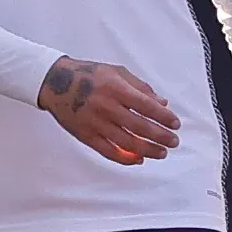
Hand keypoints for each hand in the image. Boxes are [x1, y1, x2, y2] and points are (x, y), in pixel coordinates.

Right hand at [35, 57, 178, 163]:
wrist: (55, 82)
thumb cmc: (89, 75)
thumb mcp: (116, 72)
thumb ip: (140, 87)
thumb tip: (162, 104)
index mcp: (116, 88)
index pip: (147, 106)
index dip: (164, 117)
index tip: (176, 124)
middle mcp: (106, 106)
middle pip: (140, 126)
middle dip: (161, 136)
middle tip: (174, 142)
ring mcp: (95, 123)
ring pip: (127, 142)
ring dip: (148, 150)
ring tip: (162, 153)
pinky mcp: (86, 135)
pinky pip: (108, 152)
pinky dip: (125, 158)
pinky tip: (139, 159)